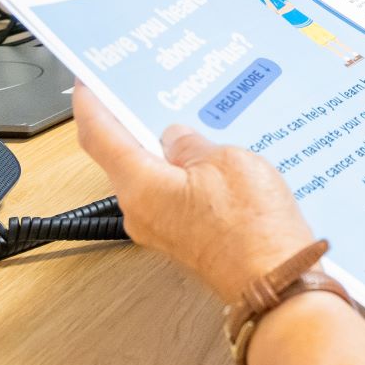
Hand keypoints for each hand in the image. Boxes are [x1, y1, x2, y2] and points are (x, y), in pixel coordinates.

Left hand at [72, 84, 316, 304]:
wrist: (275, 282)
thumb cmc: (252, 227)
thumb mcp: (227, 162)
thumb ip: (193, 145)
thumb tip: (177, 139)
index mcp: (140, 186)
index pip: (99, 136)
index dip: (90, 105)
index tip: (88, 83)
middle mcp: (141, 211)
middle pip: (123, 158)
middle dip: (132, 124)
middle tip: (145, 93)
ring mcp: (161, 229)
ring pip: (150, 178)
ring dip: (164, 151)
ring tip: (189, 122)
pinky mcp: (184, 240)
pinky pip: (173, 197)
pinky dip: (183, 174)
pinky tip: (210, 160)